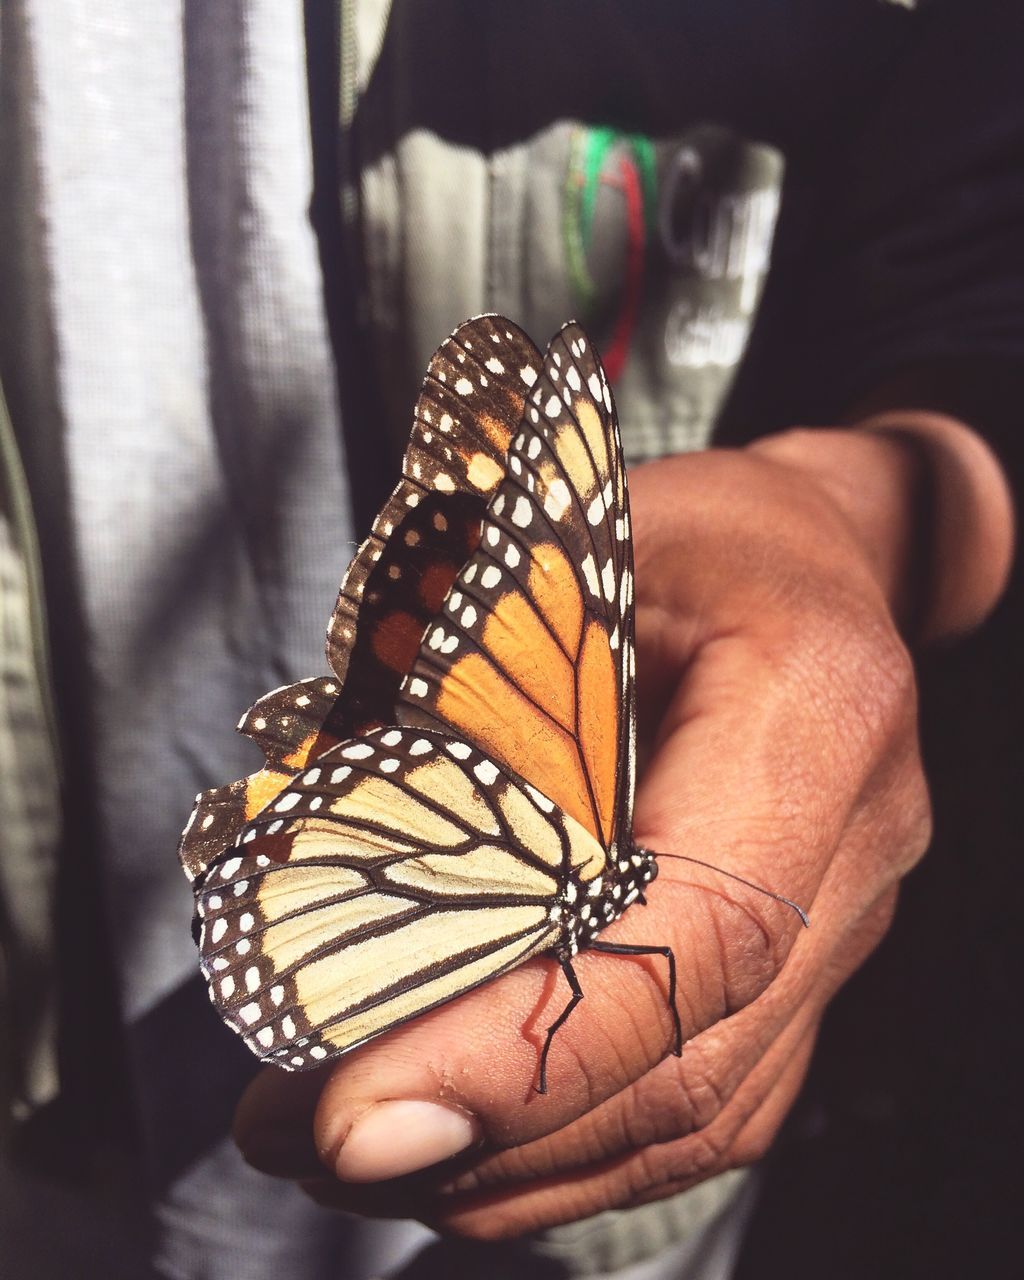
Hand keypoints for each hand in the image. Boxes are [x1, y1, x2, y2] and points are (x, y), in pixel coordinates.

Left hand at [234, 414, 1011, 1238]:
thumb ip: (475, 675)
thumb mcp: (576, 540)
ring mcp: (845, 919)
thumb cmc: (688, 533)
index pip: (695, 927)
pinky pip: (707, 1098)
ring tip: (346, 1156)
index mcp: (814, 708)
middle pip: (691, 1054)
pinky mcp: (805, 964)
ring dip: (516, 1159)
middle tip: (305, 1138)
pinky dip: (572, 1145)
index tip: (358, 1108)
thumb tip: (306, 829)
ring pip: (700, 1108)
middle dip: (489, 1127)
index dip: (532, 1040)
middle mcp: (856, 841)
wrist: (816, 559)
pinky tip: (458, 1144)